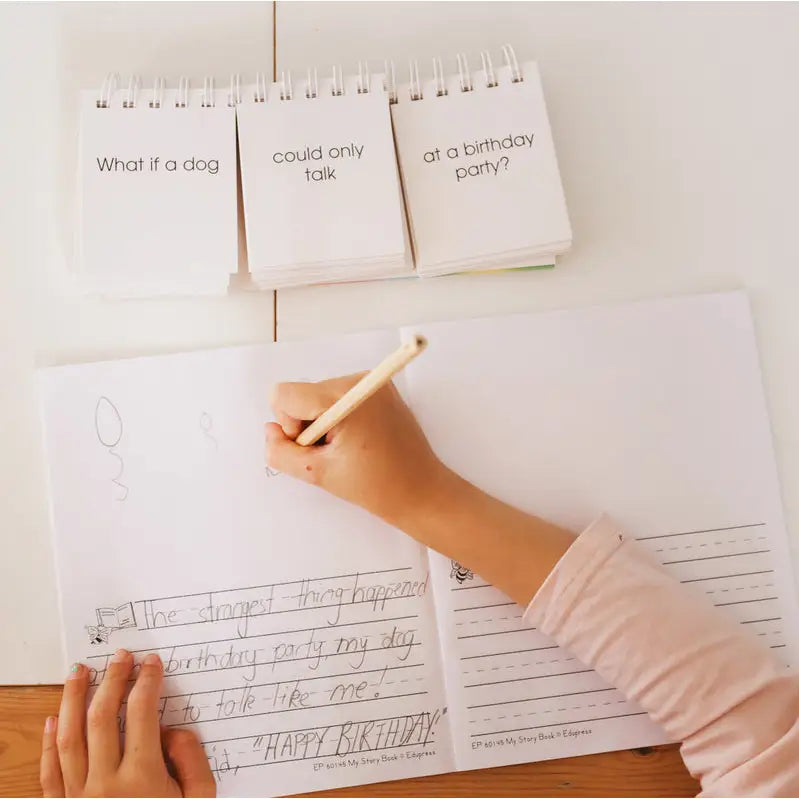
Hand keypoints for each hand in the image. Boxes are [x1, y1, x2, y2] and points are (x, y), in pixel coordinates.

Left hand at [40, 651, 214, 797]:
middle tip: (119, 656)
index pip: (140, 714)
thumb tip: (172, 730)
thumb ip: (191, 760)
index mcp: (142, 778)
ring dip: (71, 700)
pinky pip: (49, 773)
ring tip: (79, 672)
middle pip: (100, 718)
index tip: (151, 663)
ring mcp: (79, 798)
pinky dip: (49, 743)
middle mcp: (105, 784)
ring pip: (68, 738)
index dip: (146, 682)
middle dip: (111, 680)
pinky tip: (53, 719)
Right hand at [265, 376, 446, 526]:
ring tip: (350, 449)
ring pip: (317, 398)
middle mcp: (357, 380)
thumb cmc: (377, 485)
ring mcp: (370, 382)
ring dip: (324, 425)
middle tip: (336, 453)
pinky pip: (337, 398)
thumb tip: (270, 431)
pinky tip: (359, 440)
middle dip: (309, 426)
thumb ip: (281, 452)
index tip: (315, 445)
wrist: (421, 490)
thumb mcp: (317, 473)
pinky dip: (339, 419)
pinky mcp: (378, 388)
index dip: (289, 426)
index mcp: (343, 398)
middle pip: (301, 396)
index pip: (283, 395)